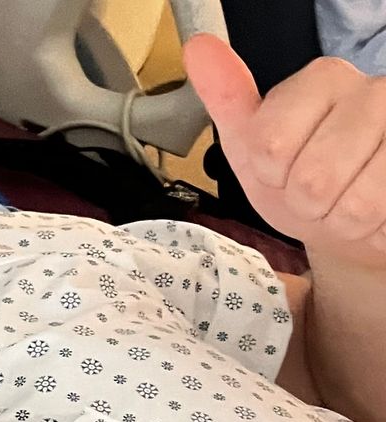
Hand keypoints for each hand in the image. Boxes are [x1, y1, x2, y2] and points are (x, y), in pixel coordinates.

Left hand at [184, 34, 385, 268]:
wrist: (346, 222)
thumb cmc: (299, 183)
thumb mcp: (251, 146)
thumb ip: (226, 99)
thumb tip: (199, 49)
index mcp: (323, 80)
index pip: (270, 143)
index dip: (270, 174)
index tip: (281, 169)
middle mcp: (373, 90)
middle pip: (313, 177)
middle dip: (306, 203)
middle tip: (316, 192)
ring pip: (353, 201)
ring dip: (338, 219)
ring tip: (343, 201)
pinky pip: (377, 211)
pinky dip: (367, 227)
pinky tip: (370, 209)